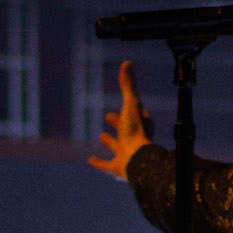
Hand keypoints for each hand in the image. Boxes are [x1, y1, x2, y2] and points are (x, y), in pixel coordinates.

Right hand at [88, 59, 153, 178]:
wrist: (136, 159)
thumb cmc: (135, 131)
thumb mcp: (130, 103)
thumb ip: (128, 84)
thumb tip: (127, 63)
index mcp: (142, 125)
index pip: (137, 113)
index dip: (132, 107)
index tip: (128, 100)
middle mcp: (135, 140)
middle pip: (127, 129)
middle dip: (118, 122)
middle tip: (109, 116)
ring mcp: (127, 155)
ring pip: (118, 147)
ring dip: (110, 142)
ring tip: (102, 136)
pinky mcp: (118, 168)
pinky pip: (107, 166)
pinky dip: (99, 163)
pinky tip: (90, 160)